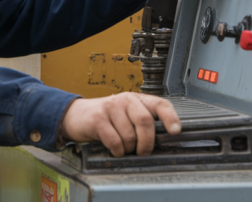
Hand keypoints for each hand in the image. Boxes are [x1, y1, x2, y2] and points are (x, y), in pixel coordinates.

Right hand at [59, 92, 180, 156]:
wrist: (76, 115)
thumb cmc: (106, 119)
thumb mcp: (126, 115)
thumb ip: (142, 121)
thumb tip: (162, 141)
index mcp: (136, 99)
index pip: (160, 104)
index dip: (170, 117)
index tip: (175, 131)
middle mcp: (125, 100)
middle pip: (145, 121)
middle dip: (146, 143)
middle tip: (142, 152)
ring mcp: (110, 107)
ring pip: (129, 135)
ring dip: (128, 149)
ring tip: (123, 148)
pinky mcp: (97, 119)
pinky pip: (115, 141)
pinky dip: (117, 151)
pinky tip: (114, 150)